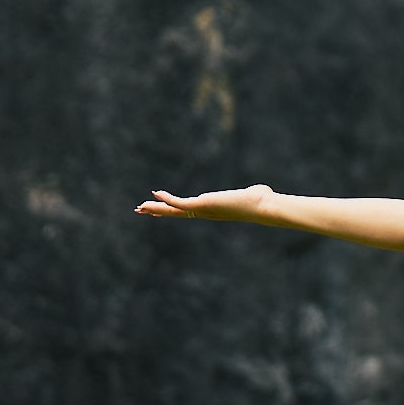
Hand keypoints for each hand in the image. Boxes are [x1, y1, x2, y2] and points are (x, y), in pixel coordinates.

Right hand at [136, 185, 273, 221]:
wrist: (263, 206)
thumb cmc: (262, 201)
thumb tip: (262, 191)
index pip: (187, 210)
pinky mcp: (203, 205)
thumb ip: (253, 193)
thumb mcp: (253, 195)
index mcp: (212, 210)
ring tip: (140, 207)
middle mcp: (205, 213)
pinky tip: (155, 194)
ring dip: (156, 208)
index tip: (159, 211)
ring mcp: (203, 210)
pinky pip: (180, 203)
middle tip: (141, 210)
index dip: (172, 209)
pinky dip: (167, 199)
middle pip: (176, 213)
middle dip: (158, 211)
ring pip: (174, 210)